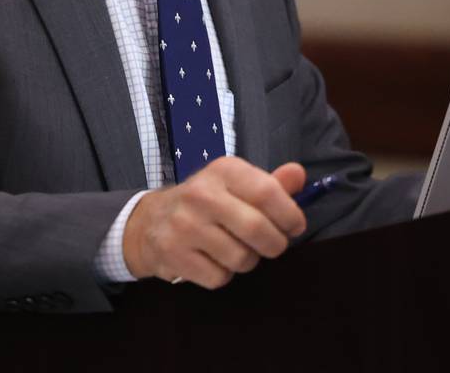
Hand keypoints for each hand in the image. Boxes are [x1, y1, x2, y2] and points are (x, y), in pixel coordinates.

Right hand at [123, 157, 307, 287]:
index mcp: (223, 170)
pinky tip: (214, 260)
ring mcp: (185, 225)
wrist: (150, 221)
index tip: (294, 226)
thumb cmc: (206, 202)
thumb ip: (270, 183)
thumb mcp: (235, 184)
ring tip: (237, 249)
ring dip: (248, 260)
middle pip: (257, 229)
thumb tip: (299, 175)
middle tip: (272, 245)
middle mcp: (202, 194)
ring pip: (241, 258)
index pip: (267, 192)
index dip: (289, 214)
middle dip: (275, 244)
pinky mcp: (174, 253)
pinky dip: (223, 274)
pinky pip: (219, 277)